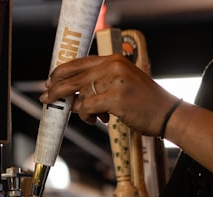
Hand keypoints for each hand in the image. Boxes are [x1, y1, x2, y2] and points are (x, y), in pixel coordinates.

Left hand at [40, 54, 178, 136]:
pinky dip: (88, 117)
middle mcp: (113, 66)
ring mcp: (115, 82)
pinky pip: (88, 108)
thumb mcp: (123, 84)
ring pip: (80, 95)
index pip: (80, 63)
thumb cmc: (145, 102)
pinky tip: (98, 120)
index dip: (61, 72)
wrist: (167, 113)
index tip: (50, 81)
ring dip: (81, 110)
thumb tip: (75, 93)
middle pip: (74, 77)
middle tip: (46, 99)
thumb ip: (101, 83)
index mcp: (114, 60)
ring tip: (94, 117)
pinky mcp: (116, 99)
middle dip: (57, 90)